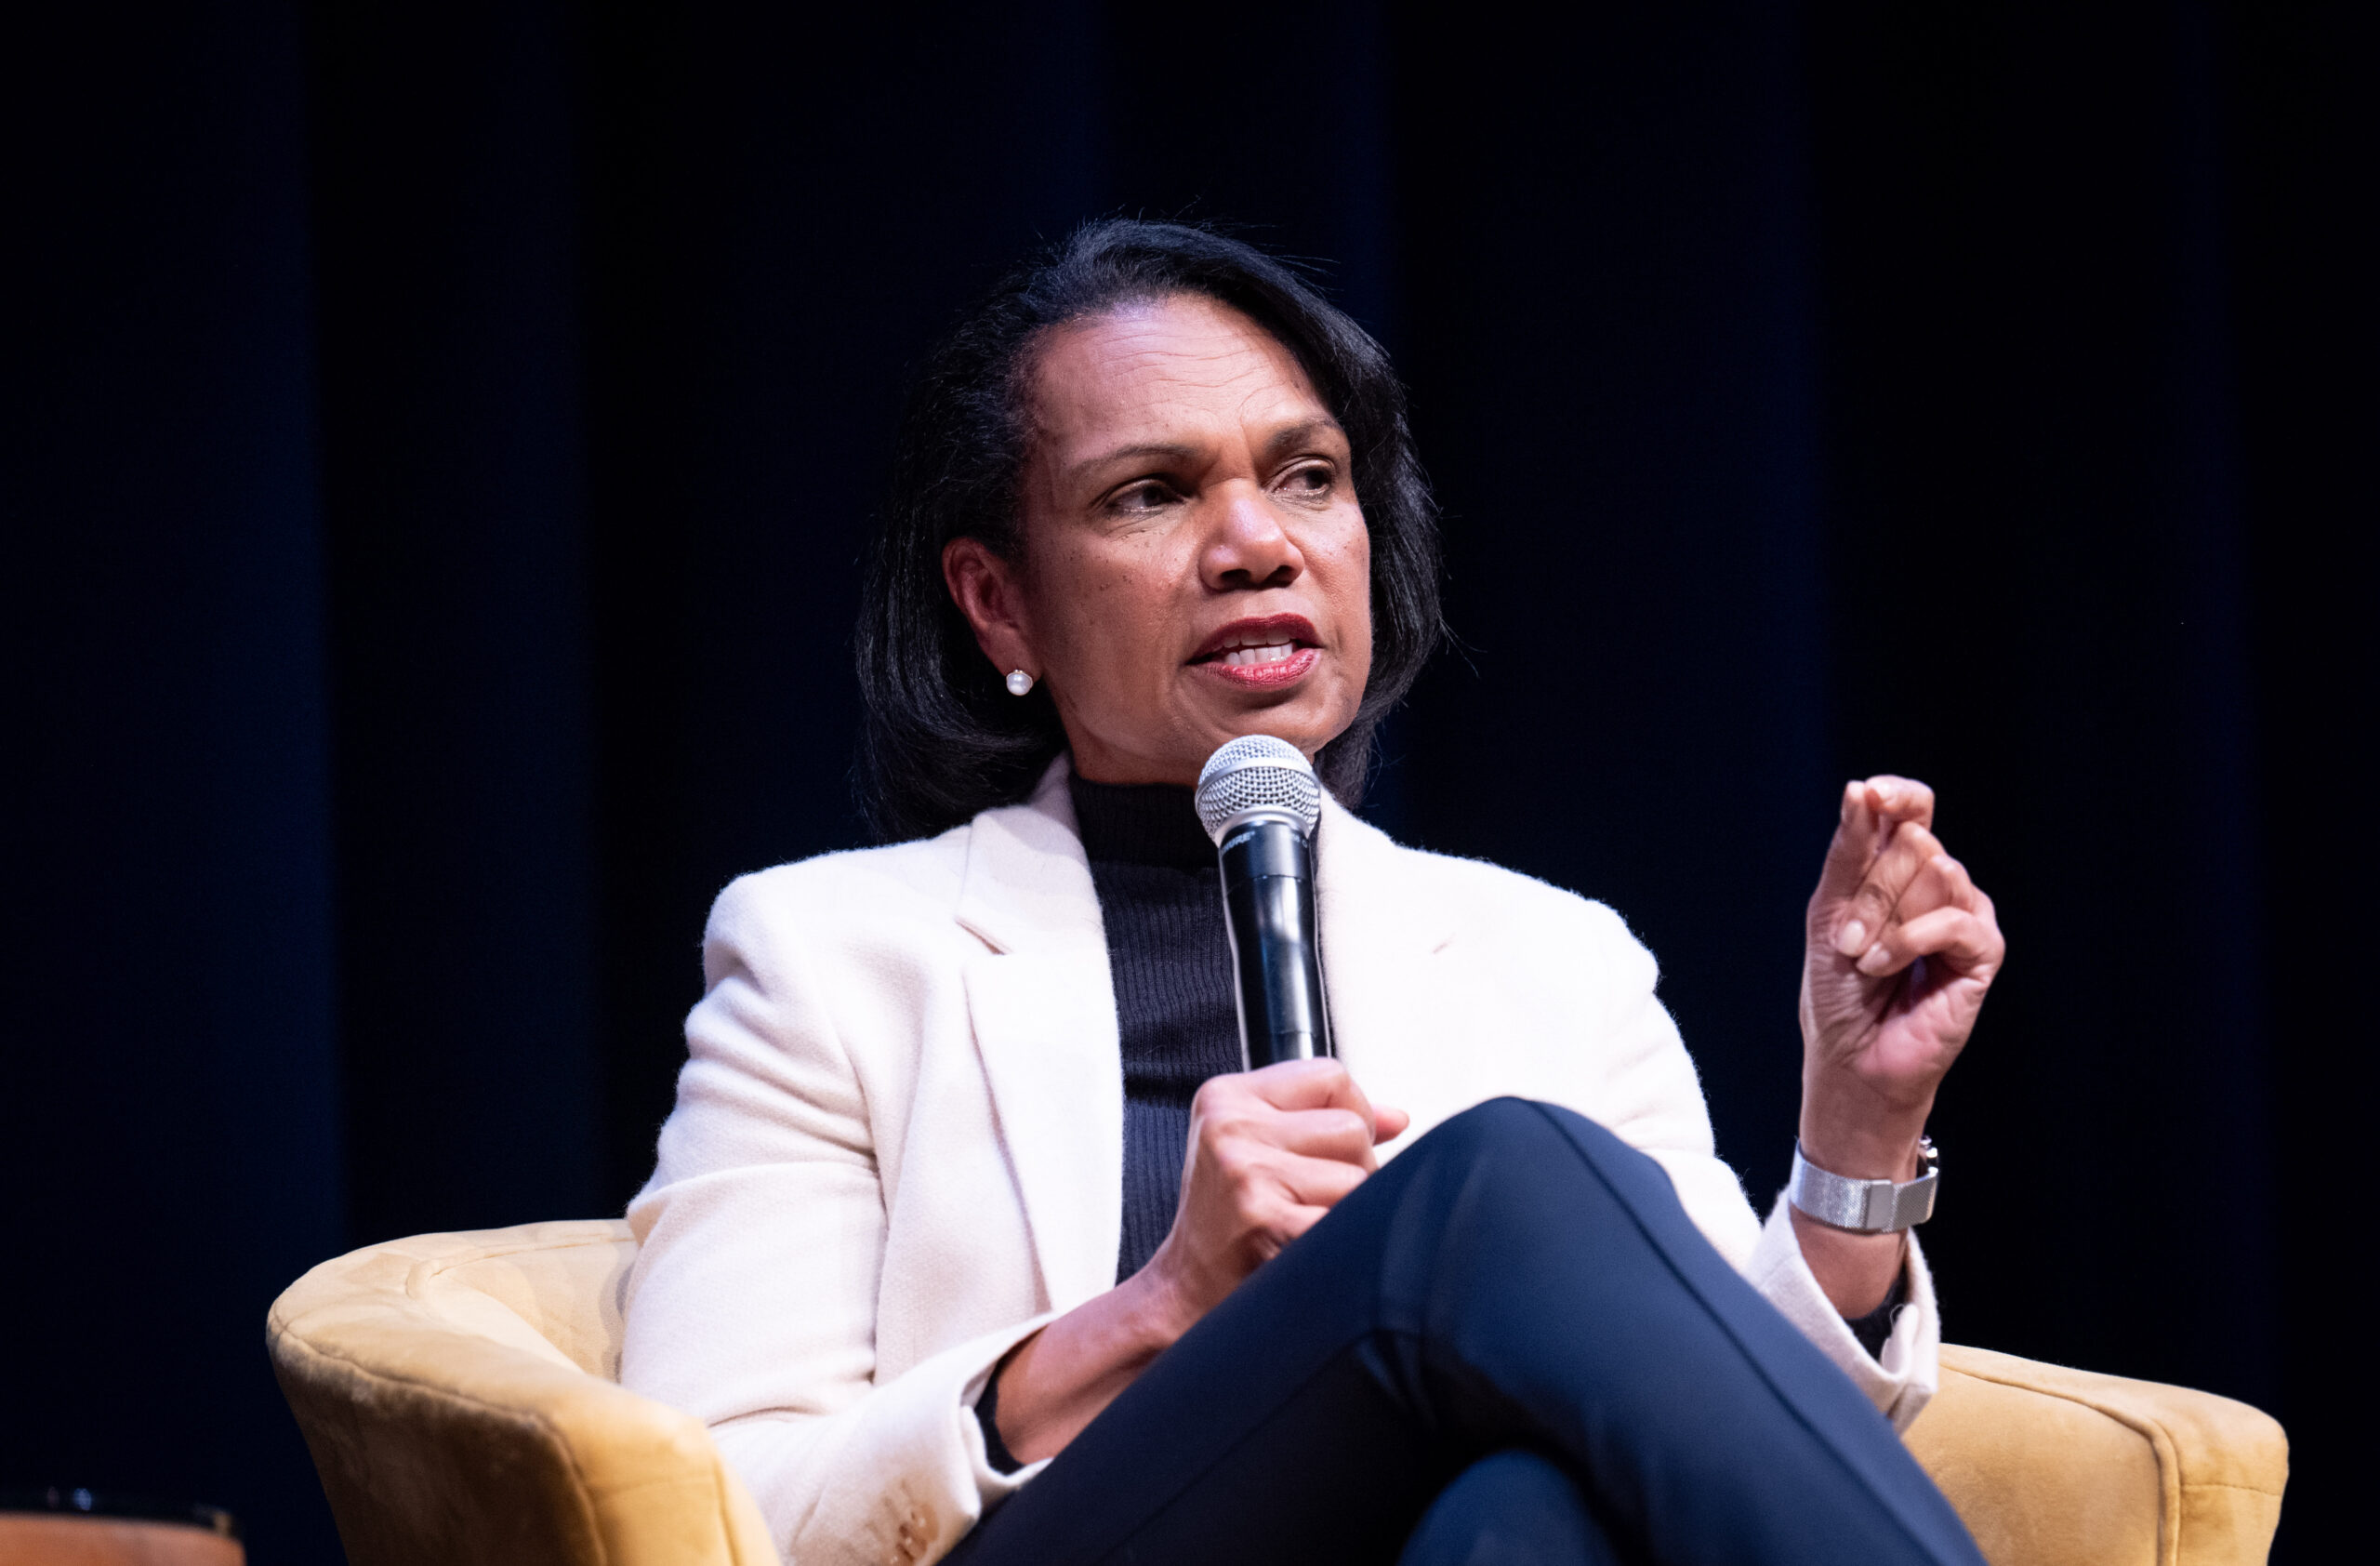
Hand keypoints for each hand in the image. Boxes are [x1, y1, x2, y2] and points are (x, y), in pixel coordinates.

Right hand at [1140, 1058, 1409, 1336]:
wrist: (1186, 1289)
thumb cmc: (1225, 1219)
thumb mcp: (1257, 1147)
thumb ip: (1323, 1122)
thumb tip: (1396, 1118)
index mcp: (1226, 1097)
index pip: (1331, 1076)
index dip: (1351, 1113)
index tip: (1331, 1149)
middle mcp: (1231, 1128)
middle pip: (1351, 1127)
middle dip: (1353, 1167)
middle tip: (1314, 1197)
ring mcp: (1247, 1174)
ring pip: (1358, 1176)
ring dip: (1348, 1208)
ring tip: (1306, 1221)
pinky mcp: (1266, 1220)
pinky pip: (1347, 1220)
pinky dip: (1341, 1240)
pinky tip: (1307, 1246)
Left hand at [1799, 776, 2005, 1182]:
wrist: (1850, 1055)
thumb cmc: (1837, 989)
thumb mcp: (1829, 910)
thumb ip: (1849, 851)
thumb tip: (1862, 790)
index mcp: (1901, 867)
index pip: (1914, 807)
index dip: (1898, 795)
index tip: (1870, 795)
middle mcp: (1939, 883)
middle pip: (1915, 841)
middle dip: (1869, 891)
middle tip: (1848, 941)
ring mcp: (1965, 914)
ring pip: (1934, 871)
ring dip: (1883, 919)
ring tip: (1866, 960)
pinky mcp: (1982, 952)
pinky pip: (1951, 917)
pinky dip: (1907, 942)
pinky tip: (1885, 968)